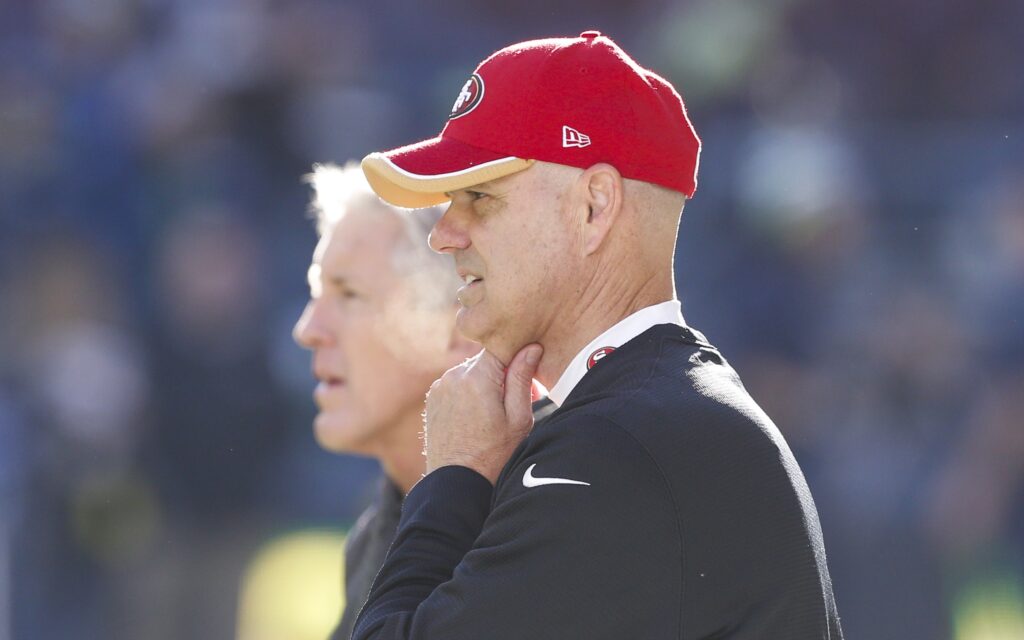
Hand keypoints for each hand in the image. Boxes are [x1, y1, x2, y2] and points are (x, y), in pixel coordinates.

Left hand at [423, 343, 542, 484]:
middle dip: (503, 375)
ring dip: (485, 384)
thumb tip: (532, 347)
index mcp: (477, 377)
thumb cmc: (494, 455)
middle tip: (517, 402)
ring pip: (472, 372)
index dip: (518, 357)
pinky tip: (476, 418)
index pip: (501, 347)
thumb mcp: (518, 418)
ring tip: (495, 414)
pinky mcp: (433, 397)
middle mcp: (454, 375)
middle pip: (487, 361)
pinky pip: (457, 384)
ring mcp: (440, 386)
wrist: (456, 482)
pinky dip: (469, 393)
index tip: (528, 375)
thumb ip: (523, 378)